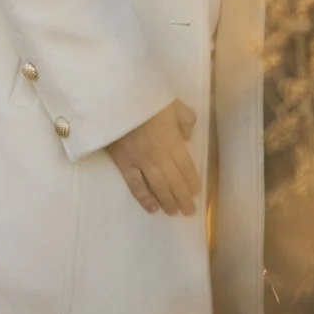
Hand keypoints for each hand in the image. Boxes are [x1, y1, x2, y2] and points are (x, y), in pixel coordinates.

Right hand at [104, 100, 200, 216]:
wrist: (117, 100)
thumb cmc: (147, 100)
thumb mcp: (175, 105)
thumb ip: (186, 120)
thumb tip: (187, 137)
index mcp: (172, 141)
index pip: (186, 166)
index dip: (192, 181)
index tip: (197, 192)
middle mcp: (159, 155)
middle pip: (174, 181)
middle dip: (183, 198)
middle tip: (189, 211)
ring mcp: (141, 162)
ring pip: (158, 186)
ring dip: (168, 201)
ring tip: (175, 213)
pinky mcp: (124, 164)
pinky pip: (136, 185)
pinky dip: (144, 198)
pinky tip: (152, 208)